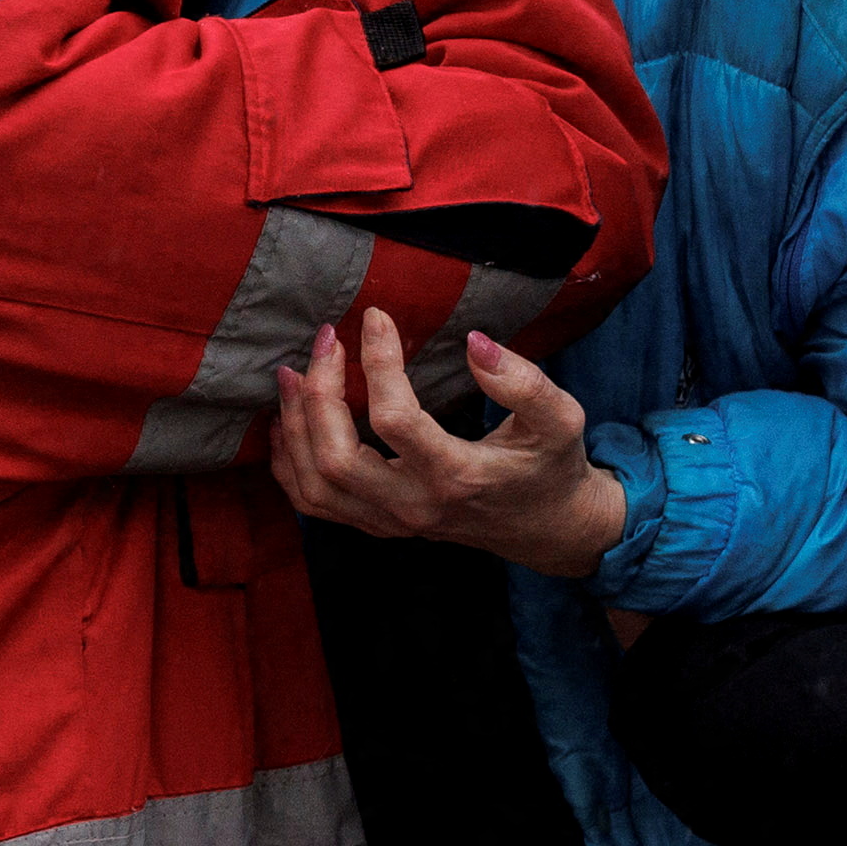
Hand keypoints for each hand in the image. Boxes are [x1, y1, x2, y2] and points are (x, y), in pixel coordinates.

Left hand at [268, 306, 630, 581]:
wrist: (544, 528)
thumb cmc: (550, 466)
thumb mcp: (559, 421)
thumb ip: (524, 383)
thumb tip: (475, 342)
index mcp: (456, 476)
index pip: (395, 421)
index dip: (378, 364)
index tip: (376, 317)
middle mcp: (413, 505)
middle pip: (335, 458)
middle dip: (319, 393)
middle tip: (327, 340)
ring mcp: (389, 521)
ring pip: (314, 484)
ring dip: (294, 425)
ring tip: (292, 372)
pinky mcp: (375, 524)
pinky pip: (313, 502)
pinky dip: (288, 463)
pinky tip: (287, 421)